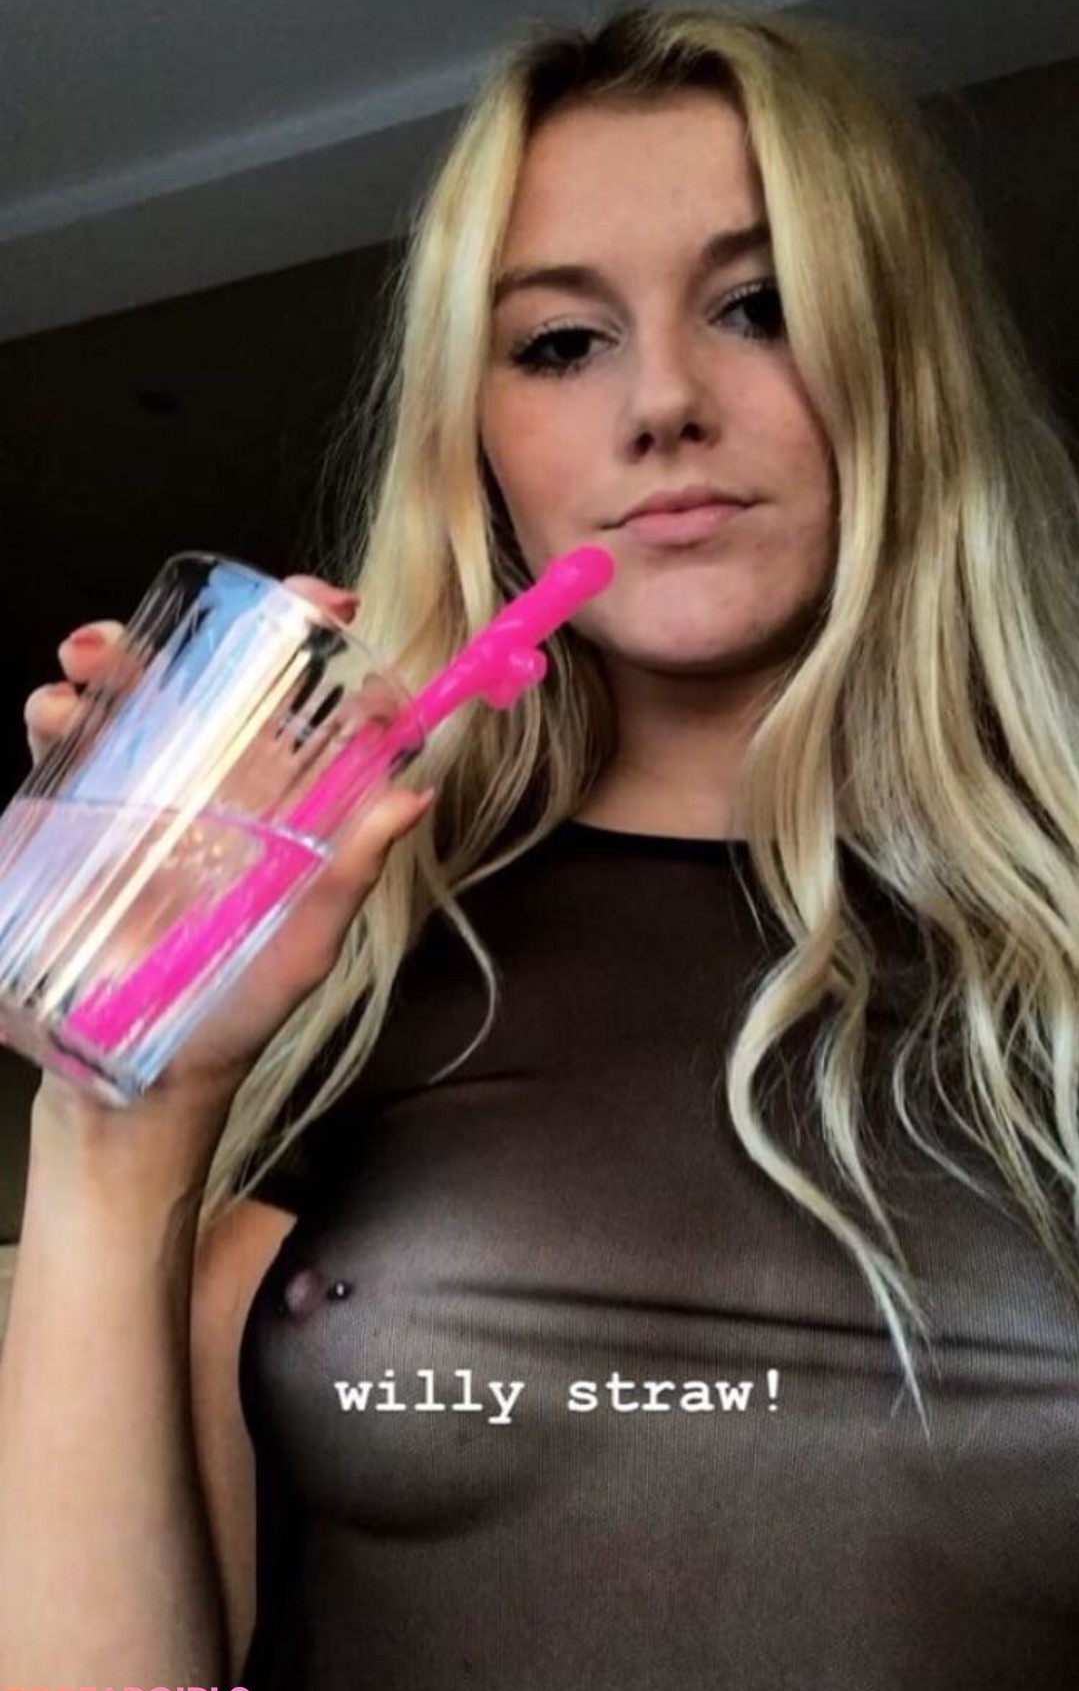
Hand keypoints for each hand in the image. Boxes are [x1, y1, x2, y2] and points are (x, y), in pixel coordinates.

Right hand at [23, 576, 434, 1124]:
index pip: (300, 700)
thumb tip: (414, 794)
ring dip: (103, 662)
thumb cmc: (235, 1016)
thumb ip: (350, 874)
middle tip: (170, 624)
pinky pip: (65, 751)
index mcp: (277, 802)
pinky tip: (54, 716)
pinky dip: (53, 714)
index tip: (324, 605)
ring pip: (124, 701)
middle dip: (180, 634)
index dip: (313, 641)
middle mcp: (213, 788)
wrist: (137, 1084)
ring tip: (85, 663)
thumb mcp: (304, 947)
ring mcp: (142, 803)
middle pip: (201, 680)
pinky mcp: (80, 827)